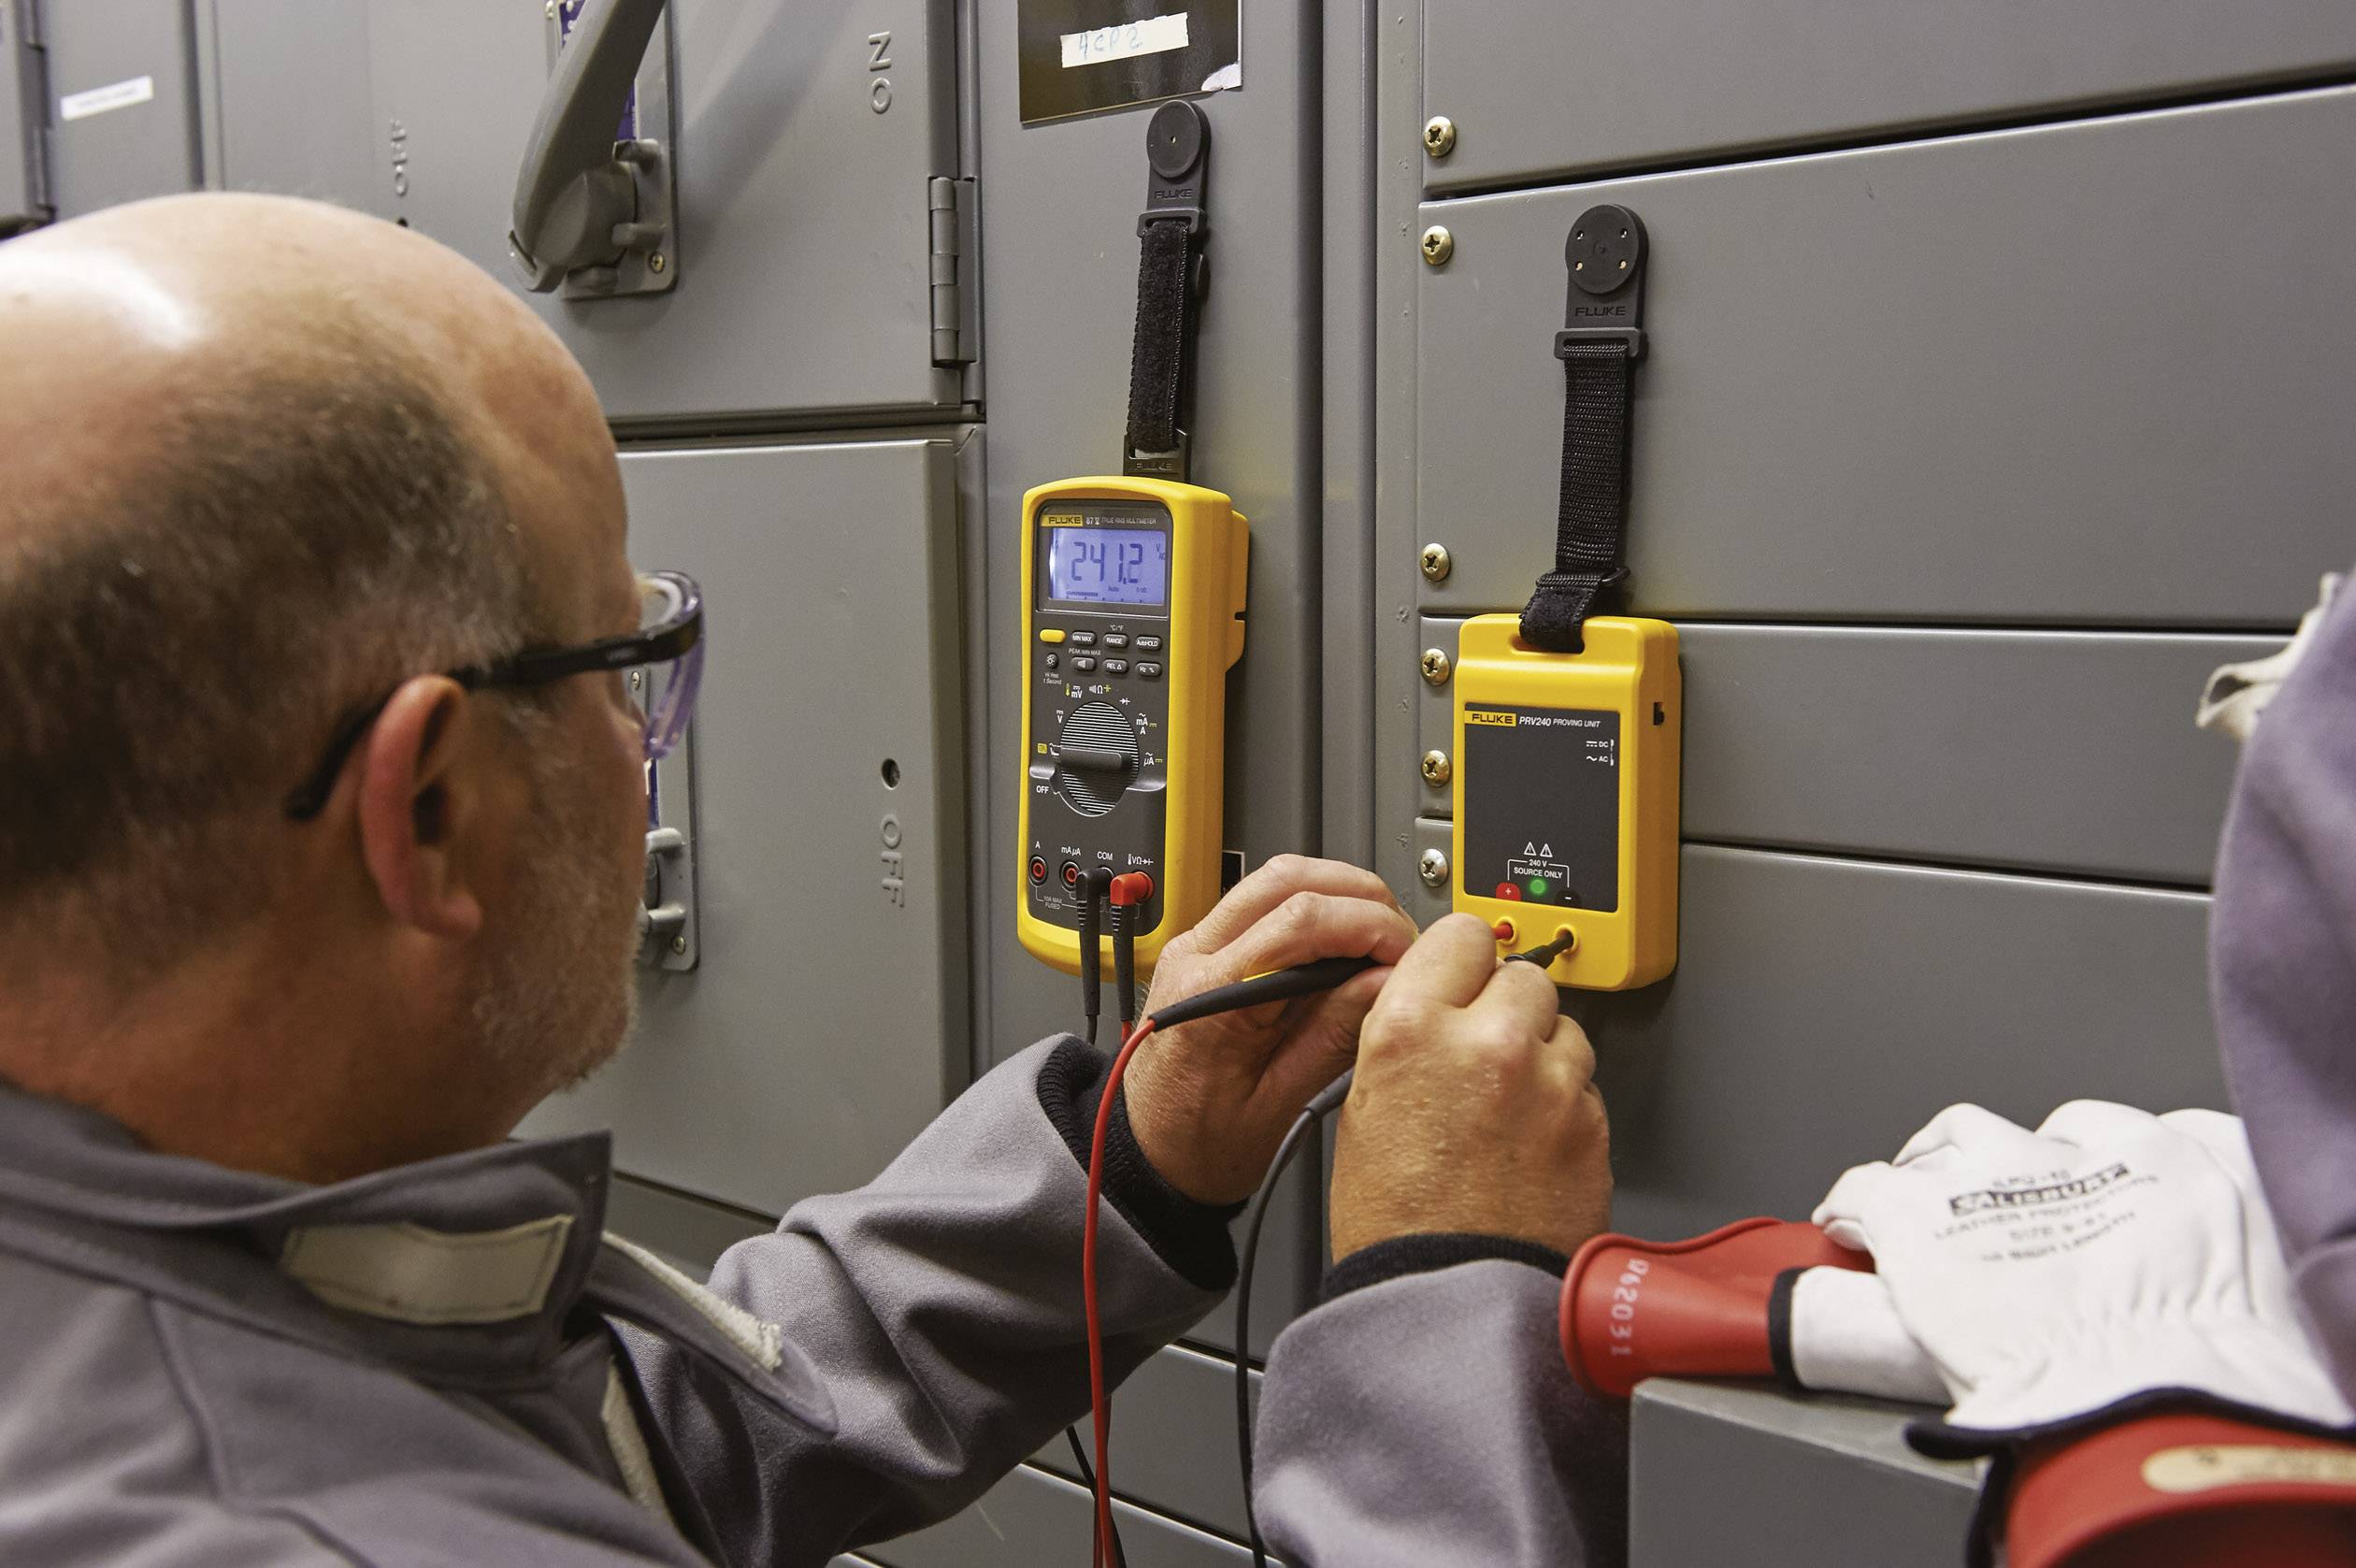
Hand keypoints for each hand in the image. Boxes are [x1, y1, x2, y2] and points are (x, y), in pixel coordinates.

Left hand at [1122, 856, 1419, 1205]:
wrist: (1146, 1154)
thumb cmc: (1198, 1144)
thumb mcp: (1279, 1104)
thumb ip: (1334, 1036)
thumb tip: (1389, 981)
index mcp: (1209, 997)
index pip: (1300, 922)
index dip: (1368, 925)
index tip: (1407, 952)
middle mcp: (1194, 956)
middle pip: (1286, 878)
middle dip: (1359, 896)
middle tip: (1401, 937)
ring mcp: (1195, 945)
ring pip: (1274, 878)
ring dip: (1337, 892)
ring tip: (1379, 936)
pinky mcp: (1206, 949)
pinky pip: (1263, 902)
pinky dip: (1313, 907)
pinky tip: (1343, 941)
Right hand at [1330, 913, 1610, 1260]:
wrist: (1450, 1304)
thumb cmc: (1397, 1226)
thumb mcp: (1364, 1107)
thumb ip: (1406, 1037)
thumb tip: (1436, 1005)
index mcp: (1411, 1029)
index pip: (1459, 933)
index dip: (1459, 958)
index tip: (1462, 974)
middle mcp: (1486, 1042)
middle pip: (1521, 972)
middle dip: (1506, 1004)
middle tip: (1483, 1050)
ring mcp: (1548, 1082)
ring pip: (1562, 1024)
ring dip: (1542, 1051)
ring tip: (1508, 1105)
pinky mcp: (1592, 1122)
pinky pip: (1586, 1083)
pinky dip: (1566, 1101)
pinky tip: (1533, 1140)